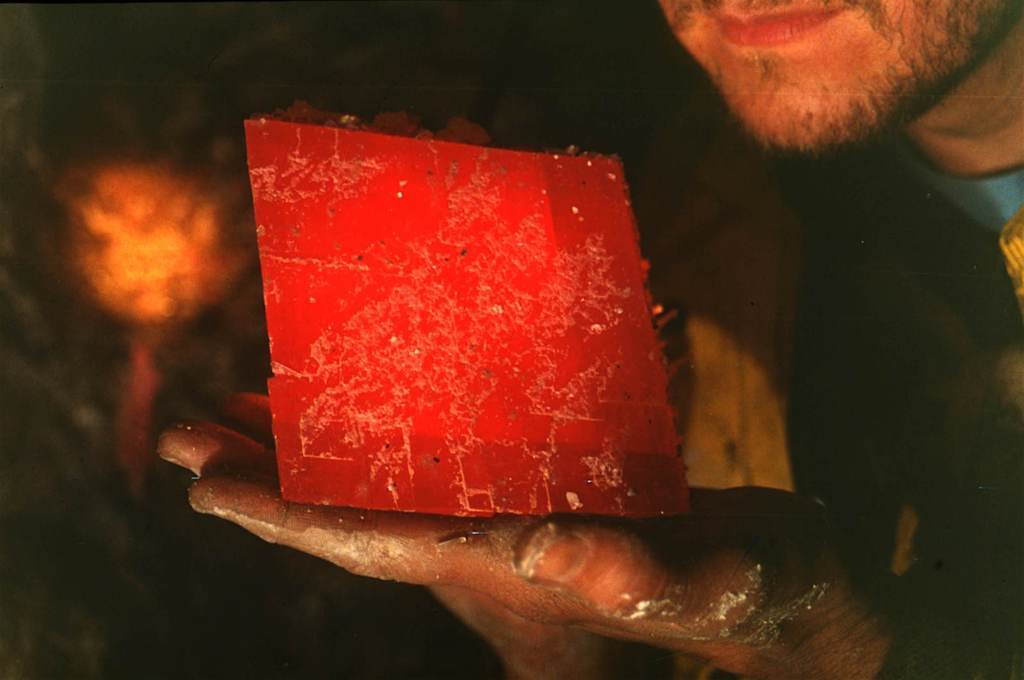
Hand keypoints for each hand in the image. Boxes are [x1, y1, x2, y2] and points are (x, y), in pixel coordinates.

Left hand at [158, 393, 889, 679]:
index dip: (284, 521)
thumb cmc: (754, 590)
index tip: (203, 489)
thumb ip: (635, 572)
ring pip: (385, 477)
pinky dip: (388, 421)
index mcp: (506, 567)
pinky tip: (366, 387)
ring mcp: (509, 512)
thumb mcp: (711, 580)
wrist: (782, 589)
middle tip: (179, 432)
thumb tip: (547, 542)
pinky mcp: (540, 482)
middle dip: (262, 479)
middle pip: (352, 511)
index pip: (372, 546)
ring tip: (238, 401)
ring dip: (307, 446)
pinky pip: (440, 449)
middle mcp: (489, 541)